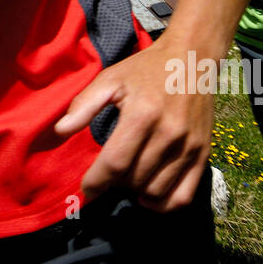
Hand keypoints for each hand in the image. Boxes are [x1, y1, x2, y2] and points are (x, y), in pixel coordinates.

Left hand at [53, 42, 213, 210]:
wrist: (192, 58)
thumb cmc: (145, 69)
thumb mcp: (111, 79)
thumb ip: (84, 105)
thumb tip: (59, 131)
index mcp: (142, 115)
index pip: (115, 163)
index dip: (96, 182)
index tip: (86, 191)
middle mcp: (168, 134)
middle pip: (134, 180)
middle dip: (114, 184)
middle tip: (108, 175)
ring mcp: (189, 146)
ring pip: (156, 191)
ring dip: (136, 193)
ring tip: (127, 179)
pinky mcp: (203, 154)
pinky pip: (183, 196)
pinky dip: (163, 205)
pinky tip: (149, 195)